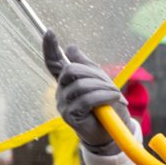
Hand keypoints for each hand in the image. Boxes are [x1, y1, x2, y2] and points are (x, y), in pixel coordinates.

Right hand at [42, 30, 128, 155]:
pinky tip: (114, 100)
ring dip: (104, 88)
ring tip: (116, 96)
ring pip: (81, 85)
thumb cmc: (107, 106)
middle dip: (95, 75)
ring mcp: (63, 104)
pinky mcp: (69, 115)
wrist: (113, 132)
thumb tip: (71, 48)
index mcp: (68, 82)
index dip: (50, 48)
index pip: (54, 63)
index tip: (49, 32)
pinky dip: (104, 97)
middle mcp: (61, 92)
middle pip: (71, 71)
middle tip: (112, 86)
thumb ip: (87, 67)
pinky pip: (87, 99)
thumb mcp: (101, 83)